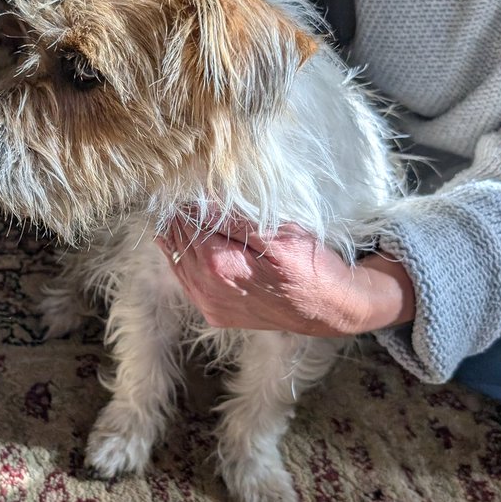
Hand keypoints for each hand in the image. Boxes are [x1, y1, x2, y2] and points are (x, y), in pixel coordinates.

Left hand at [156, 218, 414, 336]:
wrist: (330, 309)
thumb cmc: (310, 266)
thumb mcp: (279, 235)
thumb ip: (235, 222)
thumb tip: (201, 204)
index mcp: (221, 267)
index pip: (187, 228)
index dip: (181, 206)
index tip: (178, 187)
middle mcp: (210, 290)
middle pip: (179, 247)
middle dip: (175, 222)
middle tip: (171, 197)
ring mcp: (211, 306)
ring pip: (179, 267)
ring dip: (173, 242)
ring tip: (171, 218)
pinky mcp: (217, 314)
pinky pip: (189, 285)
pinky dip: (182, 264)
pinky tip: (180, 249)